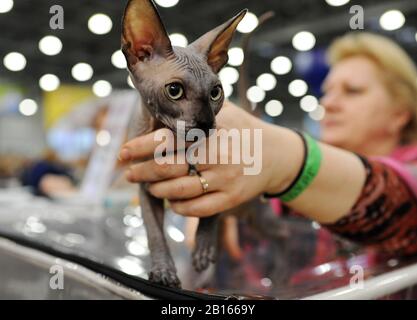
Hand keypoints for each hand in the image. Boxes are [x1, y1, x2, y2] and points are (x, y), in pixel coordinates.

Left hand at [119, 100, 301, 216]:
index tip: (122, 152)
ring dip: (157, 191)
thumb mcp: (223, 111)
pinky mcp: (231, 198)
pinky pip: (196, 209)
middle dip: (142, 172)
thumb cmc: (242, 129)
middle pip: (167, 168)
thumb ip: (194, 110)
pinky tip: (172, 200)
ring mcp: (224, 179)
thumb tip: (156, 109)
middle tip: (130, 174)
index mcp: (209, 131)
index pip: (166, 139)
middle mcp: (216, 156)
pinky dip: (178, 206)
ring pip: (179, 191)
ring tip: (149, 187)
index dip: (140, 147)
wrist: (276, 154)